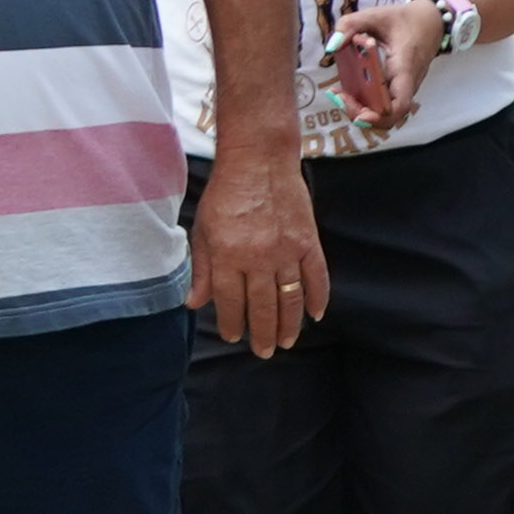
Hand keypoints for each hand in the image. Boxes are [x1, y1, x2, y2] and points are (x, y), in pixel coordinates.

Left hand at [193, 158, 324, 355]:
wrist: (260, 161)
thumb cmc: (226, 194)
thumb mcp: (202, 229)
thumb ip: (202, 267)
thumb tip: (194, 302)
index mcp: (228, 255)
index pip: (230, 300)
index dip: (231, 323)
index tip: (233, 337)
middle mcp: (259, 257)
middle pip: (263, 305)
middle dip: (262, 333)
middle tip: (264, 352)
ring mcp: (287, 250)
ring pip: (290, 297)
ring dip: (289, 324)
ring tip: (287, 342)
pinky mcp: (309, 241)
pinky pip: (317, 276)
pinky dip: (318, 297)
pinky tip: (316, 315)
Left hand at [328, 0, 443, 121]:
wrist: (433, 21)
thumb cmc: (406, 19)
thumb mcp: (377, 15)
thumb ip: (351, 25)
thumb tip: (332, 45)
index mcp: (405, 67)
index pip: (399, 104)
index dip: (380, 116)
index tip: (359, 116)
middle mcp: (408, 83)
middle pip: (389, 114)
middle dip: (361, 114)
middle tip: (338, 98)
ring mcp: (404, 86)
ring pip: (386, 111)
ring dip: (361, 109)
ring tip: (339, 95)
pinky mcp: (399, 86)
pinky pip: (384, 102)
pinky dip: (365, 102)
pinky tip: (347, 90)